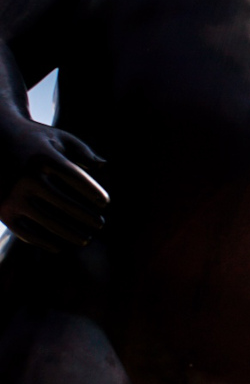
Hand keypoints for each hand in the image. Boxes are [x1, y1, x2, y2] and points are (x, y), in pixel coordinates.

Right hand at [0, 119, 107, 251]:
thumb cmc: (33, 139)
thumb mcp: (57, 138)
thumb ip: (82, 150)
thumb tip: (103, 165)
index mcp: (43, 158)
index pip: (75, 179)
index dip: (93, 192)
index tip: (105, 202)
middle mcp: (26, 178)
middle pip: (64, 203)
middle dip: (86, 217)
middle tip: (100, 224)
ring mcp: (12, 196)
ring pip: (47, 221)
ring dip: (69, 234)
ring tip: (86, 238)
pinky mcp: (1, 211)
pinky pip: (25, 232)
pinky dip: (43, 241)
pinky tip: (59, 246)